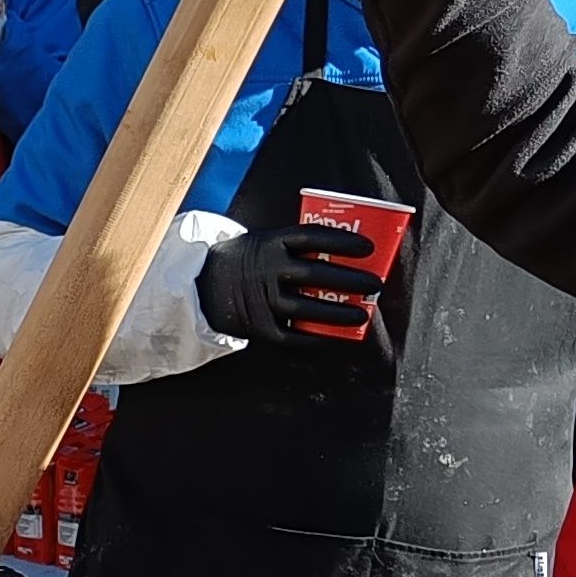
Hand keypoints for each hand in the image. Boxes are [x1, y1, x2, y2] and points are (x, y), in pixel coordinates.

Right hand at [195, 221, 389, 350]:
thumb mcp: (264, 241)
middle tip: (374, 285)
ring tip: (361, 315)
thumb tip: (344, 254)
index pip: (313, 238)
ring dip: (338, 314)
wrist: (201, 286)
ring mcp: (262, 300)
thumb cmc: (244, 261)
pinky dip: (316, 338)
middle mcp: (267, 270)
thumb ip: (295, 246)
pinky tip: (336, 338)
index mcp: (270, 243)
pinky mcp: (258, 327)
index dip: (343, 242)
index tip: (368, 249)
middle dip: (350, 281)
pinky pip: (292, 336)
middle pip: (316, 275)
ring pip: (307, 309)